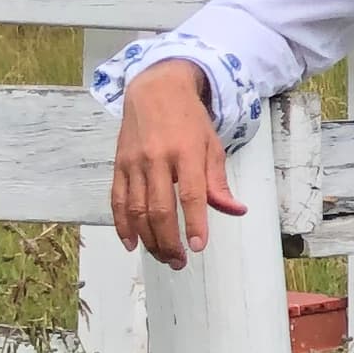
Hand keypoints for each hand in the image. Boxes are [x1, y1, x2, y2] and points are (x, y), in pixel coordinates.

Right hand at [109, 60, 241, 267]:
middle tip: (180, 262)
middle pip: (159, 209)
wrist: (155, 90)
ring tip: (162, 257)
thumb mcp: (212, 145)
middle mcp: (157, 159)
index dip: (195, 223)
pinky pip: (117, 200)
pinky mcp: (118, 166)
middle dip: (169, 241)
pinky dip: (122, 225)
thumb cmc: (190, 120)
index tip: (199, 246)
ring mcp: (134, 163)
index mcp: (186, 153)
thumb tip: (236, 210)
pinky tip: (132, 243)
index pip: (191, 195)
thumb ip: (219, 181)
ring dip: (148, 239)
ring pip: (137, 210)